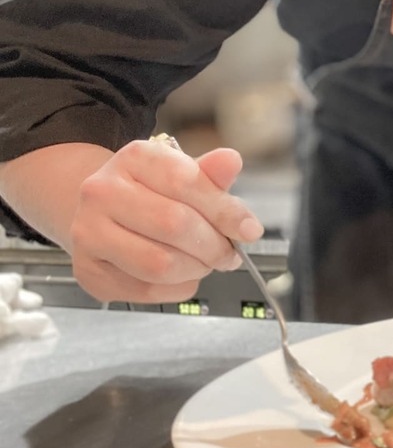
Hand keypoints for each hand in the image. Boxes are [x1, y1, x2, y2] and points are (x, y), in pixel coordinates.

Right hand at [68, 139, 262, 303]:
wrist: (104, 212)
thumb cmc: (152, 192)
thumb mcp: (184, 173)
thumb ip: (211, 174)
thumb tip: (231, 161)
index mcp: (133, 158)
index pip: (186, 182)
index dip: (226, 211)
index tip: (250, 229)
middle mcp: (101, 192)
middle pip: (175, 225)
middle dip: (214, 246)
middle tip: (230, 253)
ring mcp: (88, 233)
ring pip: (160, 263)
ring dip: (197, 269)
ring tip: (206, 262)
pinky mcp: (88, 271)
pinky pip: (147, 290)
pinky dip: (178, 287)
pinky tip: (184, 275)